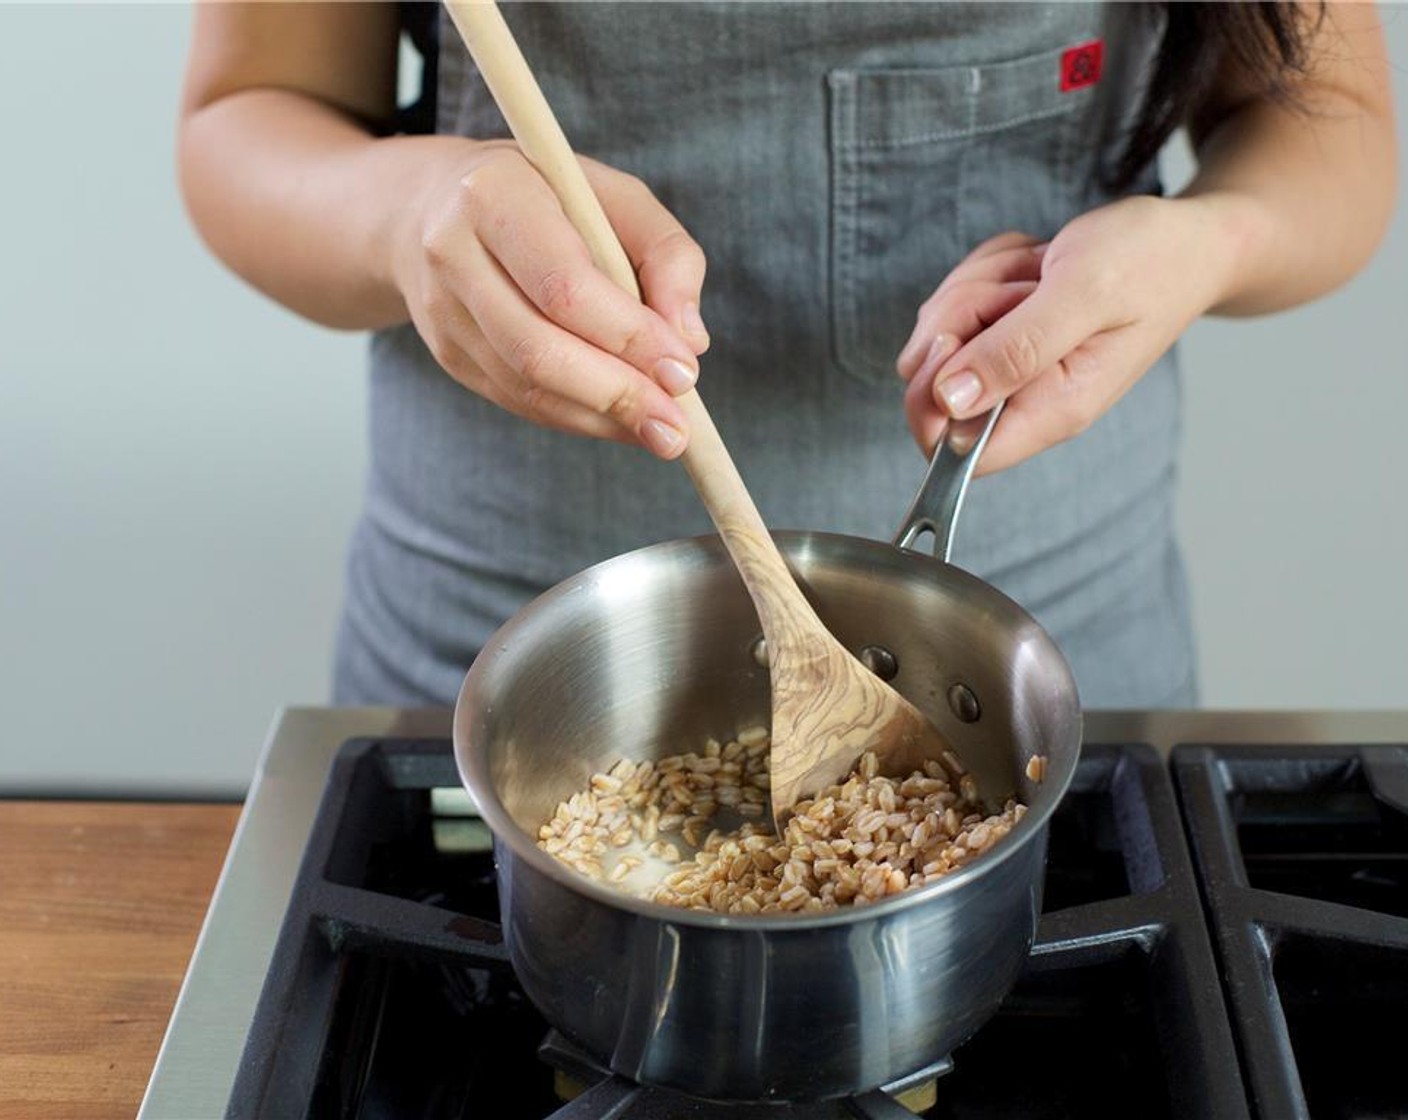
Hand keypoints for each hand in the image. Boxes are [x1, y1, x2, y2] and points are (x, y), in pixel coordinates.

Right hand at [392, 139, 709, 459]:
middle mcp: (453, 253)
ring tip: (659, 432)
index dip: (629, 337)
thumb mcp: (613, 194)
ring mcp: (443, 311)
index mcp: (495, 196)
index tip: (683, 371)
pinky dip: (577, 418)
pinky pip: (518, 400)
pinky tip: (620, 422)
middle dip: (618, 395)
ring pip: (526, 386)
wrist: (434, 206)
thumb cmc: (546, 196)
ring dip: (601, 419)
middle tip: (675, 428)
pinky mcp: (448, 353)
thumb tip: (690, 339)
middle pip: (538, 349)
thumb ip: (666, 252)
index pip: (566, 286)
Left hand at [897, 195, 1234, 473]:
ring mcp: (1010, 369)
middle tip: (1019, 288)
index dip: (929, 399)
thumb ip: (1017, 350)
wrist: (1184, 239)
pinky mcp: (1002, 337)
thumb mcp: (1084, 293)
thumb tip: (952, 401)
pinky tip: (1034, 266)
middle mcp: (1025, 399)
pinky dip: (986, 272)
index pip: (951, 450)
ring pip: (937, 338)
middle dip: (956, 318)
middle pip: (932, 385)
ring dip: (977, 287)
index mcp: (1050, 409)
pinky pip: (954, 305)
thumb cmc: (1150, 262)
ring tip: (1040, 272)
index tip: (955, 340)